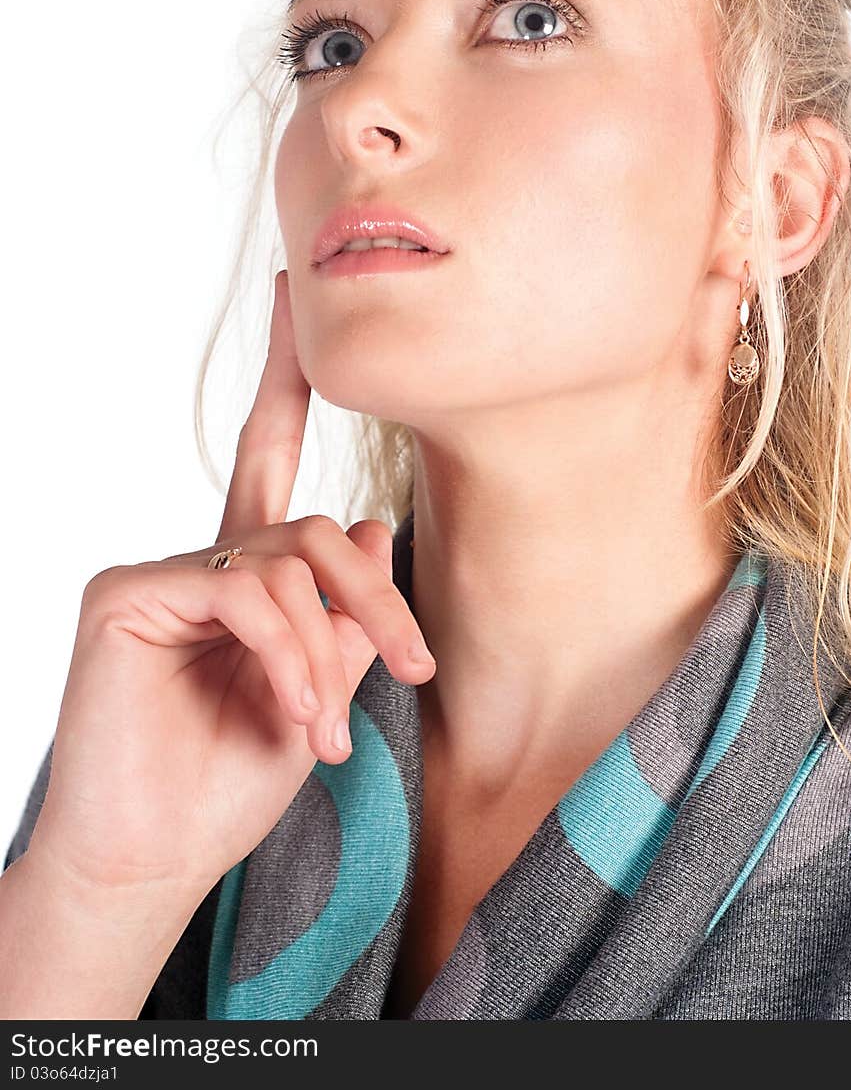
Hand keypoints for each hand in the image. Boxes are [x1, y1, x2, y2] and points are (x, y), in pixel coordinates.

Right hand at [26, 269, 433, 905]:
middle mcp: (202, 561)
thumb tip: (374, 528)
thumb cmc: (231, 788)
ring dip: (327, 648)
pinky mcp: (124, 593)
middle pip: (314, 527)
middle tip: (416, 664)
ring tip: (328, 729)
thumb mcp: (321, 697)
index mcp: (244, 577)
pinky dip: (286, 652)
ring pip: (286, 560)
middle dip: (377, 593)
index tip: (294, 299)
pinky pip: (242, 591)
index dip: (284, 379)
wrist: (155, 862)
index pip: (268, 458)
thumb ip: (344, 616)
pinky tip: (295, 714)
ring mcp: (159, 572)